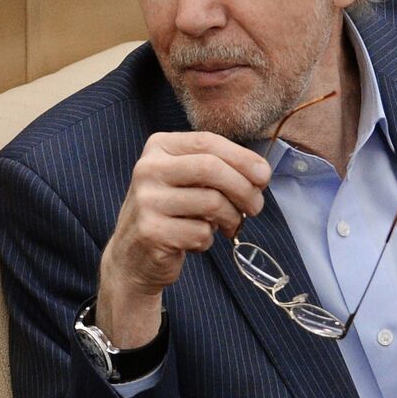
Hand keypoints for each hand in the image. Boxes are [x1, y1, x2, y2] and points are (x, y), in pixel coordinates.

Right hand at [97, 132, 271, 346]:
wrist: (133, 255)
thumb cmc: (173, 212)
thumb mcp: (190, 180)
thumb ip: (220, 169)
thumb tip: (261, 174)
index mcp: (159, 147)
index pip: (208, 142)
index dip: (243, 158)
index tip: (264, 176)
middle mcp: (148, 169)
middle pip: (211, 169)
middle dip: (244, 188)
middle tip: (256, 207)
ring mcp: (146, 200)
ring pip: (211, 202)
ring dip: (231, 218)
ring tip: (229, 225)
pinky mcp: (151, 231)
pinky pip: (201, 232)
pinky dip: (208, 240)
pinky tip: (197, 241)